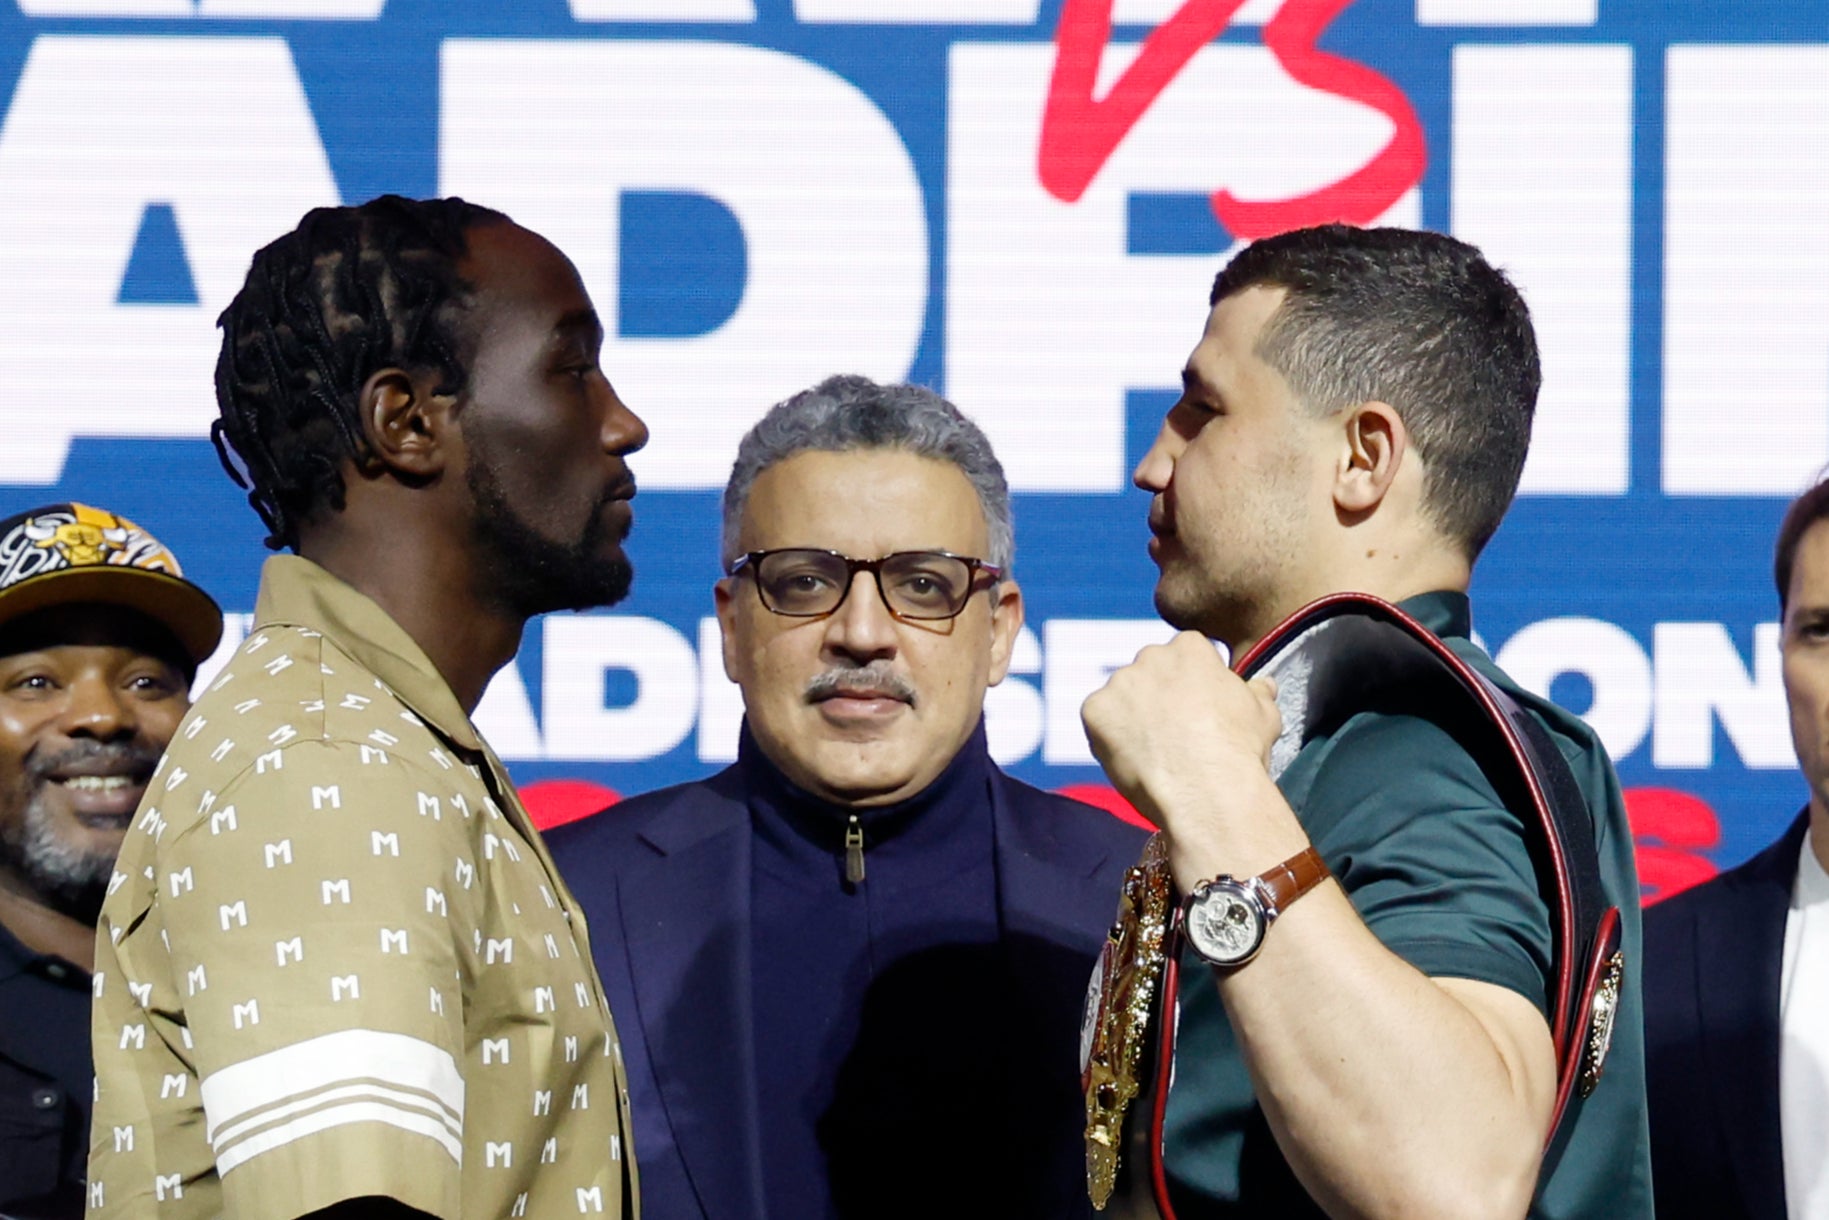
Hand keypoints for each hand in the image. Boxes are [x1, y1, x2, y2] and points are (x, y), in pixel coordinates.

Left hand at [1081, 631, 1281, 832]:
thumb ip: (1258, 692)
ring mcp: (1119, 682)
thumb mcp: (1264, 714)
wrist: (1207, 788)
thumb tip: (1263, 684)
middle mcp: (1150, 656)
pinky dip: (1109, 738)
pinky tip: (1132, 759)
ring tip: (1153, 754)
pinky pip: (1098, 721)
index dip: (1190, 687)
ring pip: (1121, 698)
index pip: (1184, 657)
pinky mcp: (1095, 710)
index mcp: (1189, 648)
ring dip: (1131, 718)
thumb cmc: (1240, 750)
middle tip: (1171, 735)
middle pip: (1149, 674)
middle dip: (1157, 698)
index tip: (1196, 713)